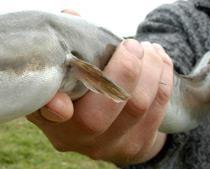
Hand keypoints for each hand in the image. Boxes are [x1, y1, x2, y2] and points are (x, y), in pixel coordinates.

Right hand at [27, 11, 173, 163]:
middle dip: (124, 72)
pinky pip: (156, 110)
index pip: (47, 114)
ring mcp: (105, 147)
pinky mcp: (134, 147)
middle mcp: (73, 138)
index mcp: (47, 115)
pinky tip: (159, 60)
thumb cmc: (81, 83)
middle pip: (98, 116)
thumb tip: (72, 16)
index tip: (60, 103)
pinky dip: (162, 79)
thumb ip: (67, 43)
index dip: (53, 108)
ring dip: (149, 70)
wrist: (106, 126)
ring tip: (148, 48)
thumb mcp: (65, 67)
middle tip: (132, 45)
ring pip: (135, 107)